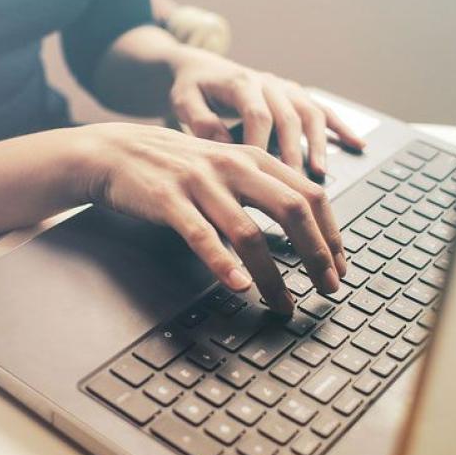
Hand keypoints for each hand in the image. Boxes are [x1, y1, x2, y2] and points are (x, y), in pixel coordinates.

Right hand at [83, 123, 346, 312]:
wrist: (115, 151)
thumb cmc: (173, 164)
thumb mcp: (224, 163)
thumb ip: (260, 185)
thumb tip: (301, 222)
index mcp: (252, 157)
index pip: (309, 193)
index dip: (331, 233)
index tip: (340, 265)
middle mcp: (232, 165)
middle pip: (292, 209)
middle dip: (317, 254)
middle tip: (328, 288)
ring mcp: (200, 182)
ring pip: (249, 232)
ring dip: (273, 275)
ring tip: (285, 304)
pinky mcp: (169, 201)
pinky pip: (202, 236)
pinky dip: (223, 264)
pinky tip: (238, 286)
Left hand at [168, 48, 364, 174]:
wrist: (199, 66)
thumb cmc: (191, 88)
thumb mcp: (183, 101)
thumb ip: (200, 121)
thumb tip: (223, 146)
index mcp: (241, 83)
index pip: (257, 114)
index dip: (262, 144)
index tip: (262, 174)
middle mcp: (267, 82)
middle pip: (288, 118)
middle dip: (293, 154)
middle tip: (295, 187)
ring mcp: (285, 88)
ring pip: (309, 114)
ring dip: (318, 145)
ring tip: (320, 175)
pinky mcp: (295, 95)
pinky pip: (322, 110)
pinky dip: (341, 128)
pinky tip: (357, 146)